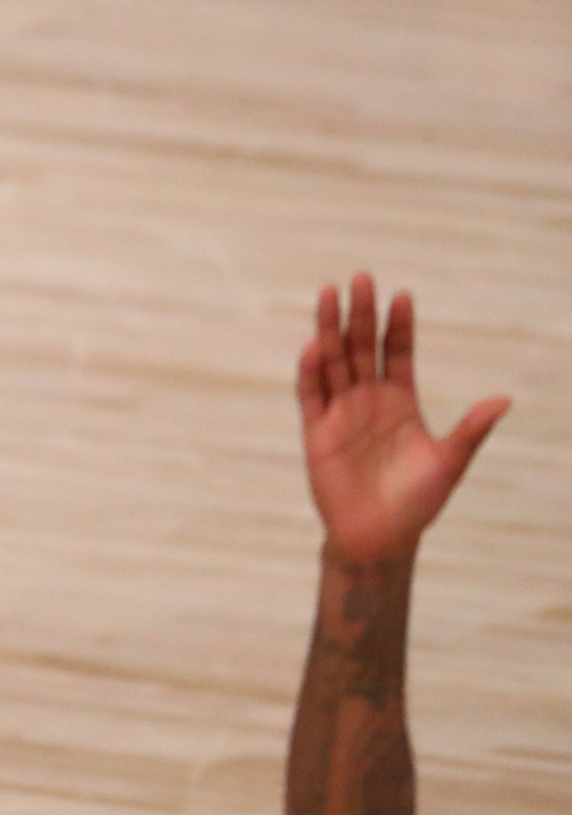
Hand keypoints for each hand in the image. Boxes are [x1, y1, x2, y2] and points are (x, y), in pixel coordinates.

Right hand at [297, 274, 508, 563]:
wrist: (380, 537)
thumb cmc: (418, 502)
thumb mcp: (450, 461)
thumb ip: (471, 429)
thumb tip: (505, 399)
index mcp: (400, 401)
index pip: (397, 353)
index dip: (400, 325)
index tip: (403, 295)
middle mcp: (368, 399)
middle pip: (362, 347)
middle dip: (361, 314)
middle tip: (361, 278)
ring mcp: (341, 413)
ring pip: (333, 361)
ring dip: (330, 329)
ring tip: (329, 294)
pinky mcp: (317, 432)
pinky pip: (312, 395)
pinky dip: (310, 371)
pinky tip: (314, 346)